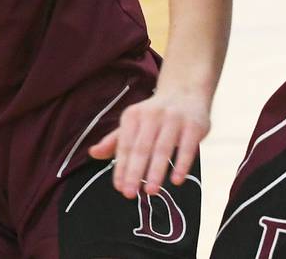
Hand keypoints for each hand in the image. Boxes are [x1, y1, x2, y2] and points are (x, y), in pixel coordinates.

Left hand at [88, 83, 209, 197]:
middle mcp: (152, 115)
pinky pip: (187, 147)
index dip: (121, 167)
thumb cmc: (154, 115)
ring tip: (150, 192)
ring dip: (156, 171)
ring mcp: (173, 119)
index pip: (125, 145)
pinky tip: (176, 181)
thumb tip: (92, 153)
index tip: (118, 187)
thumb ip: (114, 141)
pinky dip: (181, 164)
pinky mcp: (193, 125)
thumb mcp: (132, 123)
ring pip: (162, 148)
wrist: (185, 91)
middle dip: (134, 172)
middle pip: (141, 148)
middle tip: (129, 194)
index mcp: (133, 115)